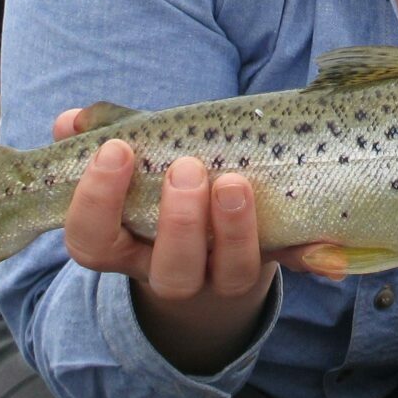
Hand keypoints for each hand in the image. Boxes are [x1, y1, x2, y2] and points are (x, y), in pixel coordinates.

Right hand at [51, 108, 309, 373]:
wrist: (208, 251)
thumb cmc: (161, 189)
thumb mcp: (137, 160)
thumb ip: (108, 135)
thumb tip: (70, 121)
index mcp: (124, 245)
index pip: (91, 239)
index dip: (95, 202)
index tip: (117, 150)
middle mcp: (170, 270)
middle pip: (169, 269)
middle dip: (178, 222)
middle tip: (187, 169)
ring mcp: (224, 275)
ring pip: (230, 274)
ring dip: (234, 232)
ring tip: (235, 183)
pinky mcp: (272, 265)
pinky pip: (293, 266)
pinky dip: (312, 256)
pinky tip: (326, 246)